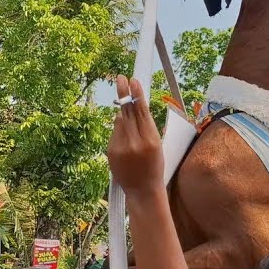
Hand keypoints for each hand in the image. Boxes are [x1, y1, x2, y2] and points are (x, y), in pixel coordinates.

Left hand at [106, 76, 163, 193]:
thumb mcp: (157, 145)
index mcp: (151, 139)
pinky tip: (126, 139)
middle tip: (120, 78)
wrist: (143, 191)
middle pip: (127, 111)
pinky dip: (119, 130)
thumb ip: (145, 127)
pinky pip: (114, 132)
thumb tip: (131, 109)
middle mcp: (135, 141)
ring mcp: (121, 146)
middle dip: (124, 93)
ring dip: (123, 116)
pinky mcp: (111, 151)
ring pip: (120, 121)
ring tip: (130, 125)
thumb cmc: (154, 167)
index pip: (142, 110)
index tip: (133, 80)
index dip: (137, 94)